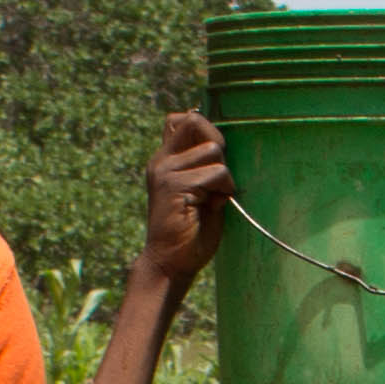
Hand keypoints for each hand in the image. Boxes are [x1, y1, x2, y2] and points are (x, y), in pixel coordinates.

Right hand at [140, 108, 230, 298]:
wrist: (171, 264)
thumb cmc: (191, 232)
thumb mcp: (200, 191)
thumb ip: (203, 166)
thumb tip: (221, 143)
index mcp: (165, 160)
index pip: (182, 119)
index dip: (205, 129)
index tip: (213, 159)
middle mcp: (161, 161)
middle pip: (195, 121)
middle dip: (217, 144)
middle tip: (217, 177)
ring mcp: (165, 171)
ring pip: (213, 150)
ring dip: (223, 175)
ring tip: (212, 198)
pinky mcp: (174, 185)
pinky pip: (216, 172)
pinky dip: (223, 190)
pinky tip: (212, 207)